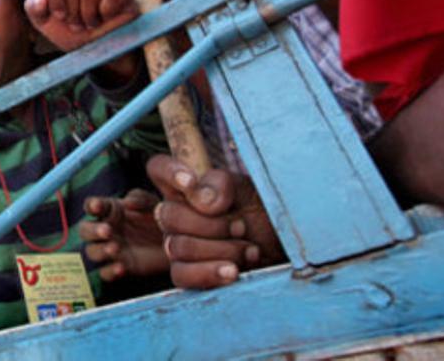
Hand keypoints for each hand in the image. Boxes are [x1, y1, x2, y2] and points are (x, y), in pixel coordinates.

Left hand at [24, 0, 136, 52]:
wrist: (100, 51)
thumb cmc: (74, 34)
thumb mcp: (47, 25)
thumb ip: (34, 9)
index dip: (54, 0)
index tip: (61, 17)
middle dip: (73, 14)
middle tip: (79, 24)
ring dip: (89, 17)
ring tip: (92, 23)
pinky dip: (105, 14)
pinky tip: (107, 18)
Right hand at [78, 189, 167, 281]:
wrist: (177, 242)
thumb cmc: (159, 217)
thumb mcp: (152, 202)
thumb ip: (139, 198)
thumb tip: (127, 202)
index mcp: (110, 210)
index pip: (91, 206)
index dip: (91, 205)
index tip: (98, 206)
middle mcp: (106, 230)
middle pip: (84, 231)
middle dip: (92, 231)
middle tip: (107, 231)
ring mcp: (112, 249)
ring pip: (92, 252)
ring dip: (100, 250)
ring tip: (115, 248)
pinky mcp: (121, 267)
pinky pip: (105, 273)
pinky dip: (110, 271)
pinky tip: (121, 267)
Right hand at [146, 155, 283, 288]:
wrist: (284, 249)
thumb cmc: (264, 214)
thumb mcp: (247, 190)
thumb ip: (221, 184)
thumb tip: (202, 200)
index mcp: (187, 188)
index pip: (159, 169)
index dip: (168, 172)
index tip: (191, 181)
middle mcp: (178, 215)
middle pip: (168, 215)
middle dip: (211, 224)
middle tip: (241, 226)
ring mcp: (180, 245)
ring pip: (178, 247)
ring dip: (221, 250)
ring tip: (249, 249)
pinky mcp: (188, 274)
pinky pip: (182, 275)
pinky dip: (210, 273)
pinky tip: (233, 271)